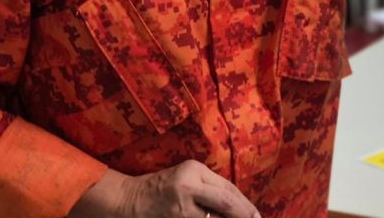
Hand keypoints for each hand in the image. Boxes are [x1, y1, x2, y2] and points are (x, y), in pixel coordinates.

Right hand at [70, 162, 261, 217]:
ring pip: (214, 217)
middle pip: (225, 203)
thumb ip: (209, 188)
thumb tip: (237, 205)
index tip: (257, 215)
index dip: (245, 205)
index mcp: (194, 170)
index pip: (227, 189)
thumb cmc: (160, 188)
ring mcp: (180, 207)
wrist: (126, 201)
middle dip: (244, 215)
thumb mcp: (187, 178)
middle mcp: (189, 186)